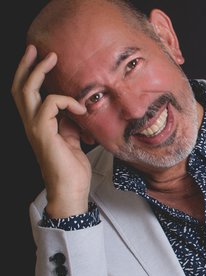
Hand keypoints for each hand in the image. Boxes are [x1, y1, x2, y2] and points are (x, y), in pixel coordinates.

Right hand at [11, 45, 90, 217]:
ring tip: (52, 59)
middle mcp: (32, 125)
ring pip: (26, 91)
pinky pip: (49, 104)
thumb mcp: (72, 141)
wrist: (71, 190)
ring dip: (39, 71)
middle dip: (27, 66)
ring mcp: (35, 128)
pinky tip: (79, 106)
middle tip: (37, 49)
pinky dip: (65, 100)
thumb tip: (73, 111)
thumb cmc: (72, 169)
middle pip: (19, 88)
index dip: (29, 76)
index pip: (27, 96)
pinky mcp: (44, 133)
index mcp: (38, 126)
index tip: (41, 59)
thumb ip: (68, 125)